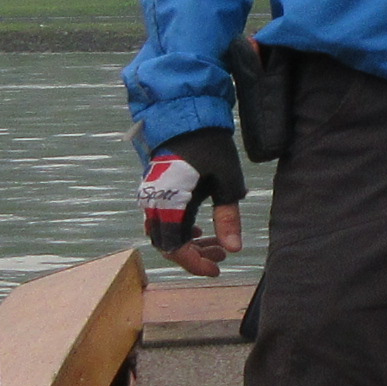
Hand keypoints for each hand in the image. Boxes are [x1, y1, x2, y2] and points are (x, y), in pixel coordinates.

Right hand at [140, 128, 248, 277]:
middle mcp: (155, 202)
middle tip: (222, 256)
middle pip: (167, 245)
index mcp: (171, 202)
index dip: (194, 263)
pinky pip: (162, 220)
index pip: (175, 248)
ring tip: (216, 244)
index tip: (217, 269)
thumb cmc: (210, 146)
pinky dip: (180, 229)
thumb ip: (228, 217)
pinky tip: (199, 230)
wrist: (188, 116)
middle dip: (194, 255)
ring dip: (189, 244)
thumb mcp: (227, 182)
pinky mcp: (154, 190)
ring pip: (165, 233)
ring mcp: (152, 196)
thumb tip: (234, 250)